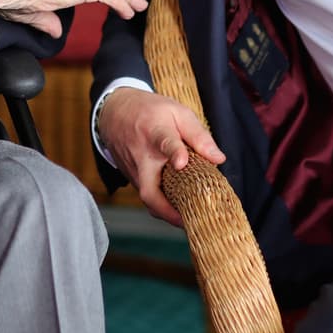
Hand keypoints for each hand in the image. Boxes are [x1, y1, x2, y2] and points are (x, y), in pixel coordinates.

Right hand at [98, 87, 224, 225]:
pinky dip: (162, 205)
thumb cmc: (150, 111)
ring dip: (168, 211)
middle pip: (148, 190)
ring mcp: (134, 171)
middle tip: (189, 221)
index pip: (165, 143)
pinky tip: (179, 208)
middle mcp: (141, 156)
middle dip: (167, 210)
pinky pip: (147, 196)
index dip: (174, 153)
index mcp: (155, 132)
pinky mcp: (131, 179)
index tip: (182, 162)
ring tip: (191, 219)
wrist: (113, 111)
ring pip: (149, 198)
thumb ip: (198, 135)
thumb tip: (219, 159)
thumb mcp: (177, 112)